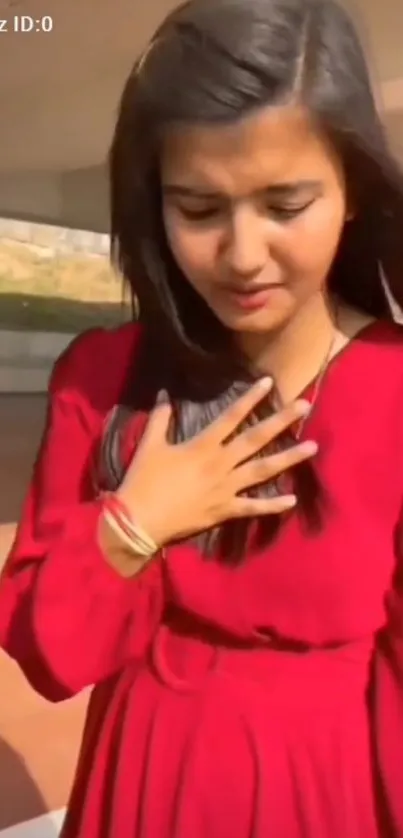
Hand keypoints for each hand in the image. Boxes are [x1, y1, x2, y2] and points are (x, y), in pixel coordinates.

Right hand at [116, 378, 316, 546]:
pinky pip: (253, 507)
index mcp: (203, 445)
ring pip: (263, 470)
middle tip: (305, 406)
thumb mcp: (150, 445)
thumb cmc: (143, 480)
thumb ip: (160, 418)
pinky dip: (273, 505)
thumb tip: (165, 392)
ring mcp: (226, 488)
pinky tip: (292, 500)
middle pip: (256, 438)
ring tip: (313, 447)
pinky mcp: (224, 510)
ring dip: (289, 458)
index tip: (269, 383)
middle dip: (282, 421)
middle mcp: (220, 464)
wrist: (139, 520)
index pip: (231, 416)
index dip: (250, 398)